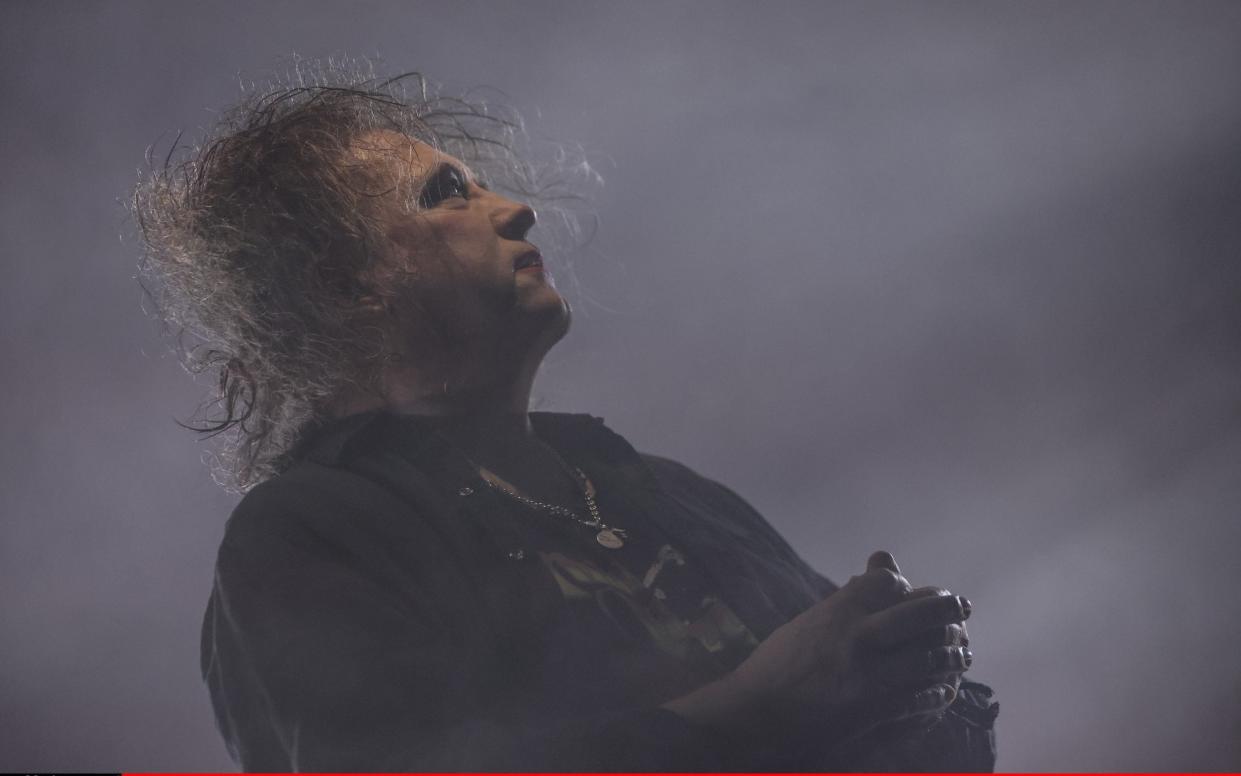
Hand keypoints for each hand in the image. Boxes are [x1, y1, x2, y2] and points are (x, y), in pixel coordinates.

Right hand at [726, 550, 971, 744]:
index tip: (916, 592)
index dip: (908, 586)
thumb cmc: (777, 666)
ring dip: (952, 655)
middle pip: (922, 613)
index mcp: (837, 609)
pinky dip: (936, 694)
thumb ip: (849, 596)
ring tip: (962, 654)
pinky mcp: (873, 711)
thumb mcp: (809, 622)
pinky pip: (919, 698)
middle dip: (948, 609)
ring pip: (930, 657)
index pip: (889, 582)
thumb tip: (881, 563)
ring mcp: (868, 675)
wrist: (754, 716)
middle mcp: (856, 636)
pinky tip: (943, 691)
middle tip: (962, 608)